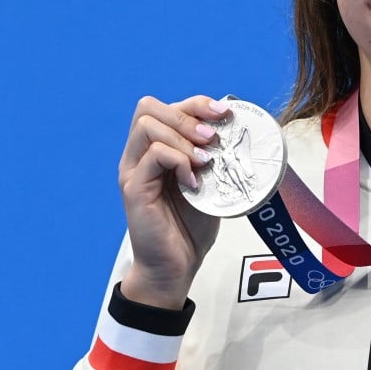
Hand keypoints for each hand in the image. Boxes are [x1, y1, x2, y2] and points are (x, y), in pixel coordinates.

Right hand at [118, 95, 227, 308]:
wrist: (176, 266)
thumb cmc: (190, 227)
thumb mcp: (209, 183)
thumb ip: (214, 156)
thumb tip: (237, 130)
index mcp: (157, 149)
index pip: (167, 107)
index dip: (197, 103)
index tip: (224, 114)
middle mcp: (139, 155)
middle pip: (149, 107)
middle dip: (188, 115)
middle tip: (212, 138)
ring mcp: (133, 170)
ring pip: (148, 126)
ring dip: (183, 137)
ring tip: (205, 160)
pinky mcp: (134, 188)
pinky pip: (153, 156)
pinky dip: (179, 162)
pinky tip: (194, 182)